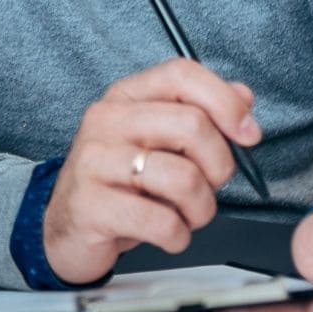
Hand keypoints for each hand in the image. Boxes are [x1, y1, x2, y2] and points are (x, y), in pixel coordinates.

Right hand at [42, 59, 259, 283]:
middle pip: (192, 126)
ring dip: (201, 209)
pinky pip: (161, 222)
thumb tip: (243, 96)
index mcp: (126, 97)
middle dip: (219, 166)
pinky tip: (167, 233)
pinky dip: (178, 236)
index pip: (181, 75)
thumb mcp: (157, 141)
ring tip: (186, 215)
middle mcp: (106, 121)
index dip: (225, 101)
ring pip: (184, 179)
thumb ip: (201, 113)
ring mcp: (94, 162)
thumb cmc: (119, 183)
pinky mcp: (90, 206)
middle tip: (209, 186)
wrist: (64, 228)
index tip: (248, 134)